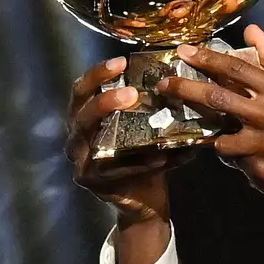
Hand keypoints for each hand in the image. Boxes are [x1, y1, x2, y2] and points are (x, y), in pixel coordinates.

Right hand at [65, 56, 196, 226]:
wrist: (146, 202)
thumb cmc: (144, 158)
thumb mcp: (147, 130)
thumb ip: (156, 108)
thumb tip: (187, 80)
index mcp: (86, 118)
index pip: (82, 90)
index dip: (97, 74)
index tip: (121, 61)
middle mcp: (77, 138)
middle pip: (80, 112)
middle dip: (104, 99)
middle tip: (131, 92)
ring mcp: (81, 162)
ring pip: (90, 139)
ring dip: (114, 125)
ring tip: (139, 120)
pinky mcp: (92, 182)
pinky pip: (114, 169)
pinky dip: (138, 163)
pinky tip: (160, 157)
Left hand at [161, 25, 263, 205]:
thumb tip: (251, 31)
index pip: (238, 68)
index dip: (208, 59)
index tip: (185, 51)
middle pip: (219, 96)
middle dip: (186, 88)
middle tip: (164, 83)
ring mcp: (262, 141)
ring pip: (219, 130)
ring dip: (208, 128)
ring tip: (198, 124)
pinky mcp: (257, 165)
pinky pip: (229, 156)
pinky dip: (227, 152)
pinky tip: (235, 153)